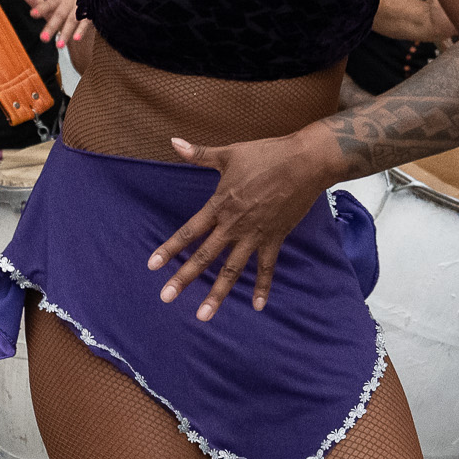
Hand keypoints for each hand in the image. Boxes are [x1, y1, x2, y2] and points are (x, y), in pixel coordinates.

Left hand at [20, 0, 84, 49]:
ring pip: (72, 20)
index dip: (41, 8)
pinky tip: (76, 40)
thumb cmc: (64, 9)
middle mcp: (70, 2)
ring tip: (59, 46)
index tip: (32, 14)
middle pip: (59, 14)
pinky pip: (85, 23)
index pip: (49, 3)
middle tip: (43, 39)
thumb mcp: (51, 8)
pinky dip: (81, 31)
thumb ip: (37, 2)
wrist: (88, 8)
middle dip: (51, 27)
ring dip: (66, 33)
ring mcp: (81, 9)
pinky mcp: (90, 16)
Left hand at [149, 133, 331, 320]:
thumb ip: (199, 154)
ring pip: (232, 270)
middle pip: (204, 257)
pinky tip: (256, 306)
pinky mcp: (275, 238)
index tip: (152, 266)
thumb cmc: (266, 154)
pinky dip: (262, 287)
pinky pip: (267, 268)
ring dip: (217, 293)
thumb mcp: (229, 153)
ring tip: (203, 316)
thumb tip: (173, 141)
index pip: (189, 232)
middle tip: (165, 297)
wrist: (305, 162)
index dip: (170, 248)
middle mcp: (234, 225)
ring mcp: (255, 235)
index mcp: (220, 206)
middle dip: (183, 278)